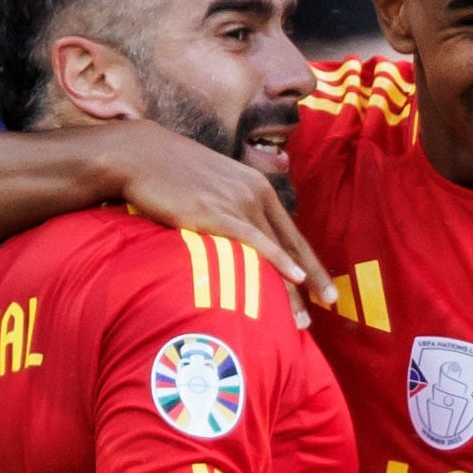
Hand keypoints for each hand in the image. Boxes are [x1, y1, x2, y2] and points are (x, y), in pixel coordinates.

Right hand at [103, 120, 338, 313]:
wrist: (142, 155)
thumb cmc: (170, 172)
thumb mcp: (213, 184)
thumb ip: (230, 205)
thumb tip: (235, 234)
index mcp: (257, 187)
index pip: (290, 232)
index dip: (309, 260)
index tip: (322, 285)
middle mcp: (255, 194)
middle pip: (291, 243)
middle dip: (312, 277)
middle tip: (330, 303)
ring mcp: (238, 203)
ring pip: (276, 250)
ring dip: (292, 287)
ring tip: (304, 317)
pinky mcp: (217, 213)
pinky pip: (255, 241)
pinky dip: (278, 260)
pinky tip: (294, 279)